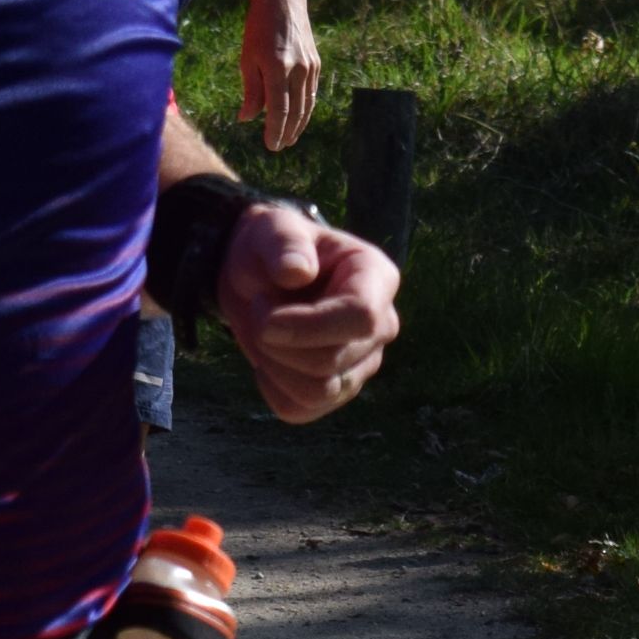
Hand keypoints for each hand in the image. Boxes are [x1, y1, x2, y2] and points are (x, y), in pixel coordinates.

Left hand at [216, 199, 395, 422]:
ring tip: (263, 331)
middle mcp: (381, 326)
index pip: (362, 318)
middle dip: (279, 342)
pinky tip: (269, 357)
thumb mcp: (271, 229)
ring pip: (318, 392)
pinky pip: (299, 409)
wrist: (258, 277)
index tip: (267, 320)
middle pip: (333, 360)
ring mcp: (362, 363)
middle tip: (258, 306)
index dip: (310, 327)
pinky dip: (271, 387)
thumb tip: (298, 272)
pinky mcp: (337, 391)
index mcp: (376, 278)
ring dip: (273, 365)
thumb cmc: (272, 248)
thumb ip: (284, 243)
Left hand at [238, 0, 319, 152]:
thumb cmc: (258, 28)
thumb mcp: (247, 57)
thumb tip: (247, 118)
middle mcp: (297, 69)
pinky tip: (299, 117)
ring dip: (299, 125)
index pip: (279, 109)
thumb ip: (251, 90)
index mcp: (277, 67)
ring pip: (307, 104)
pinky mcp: (316, 63)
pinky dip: (306, 109)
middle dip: (287, 132)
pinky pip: (311, 92)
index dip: (275, 130)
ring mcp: (310, 66)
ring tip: (290, 138)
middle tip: (279, 146)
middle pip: (296, 111)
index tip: (270, 145)